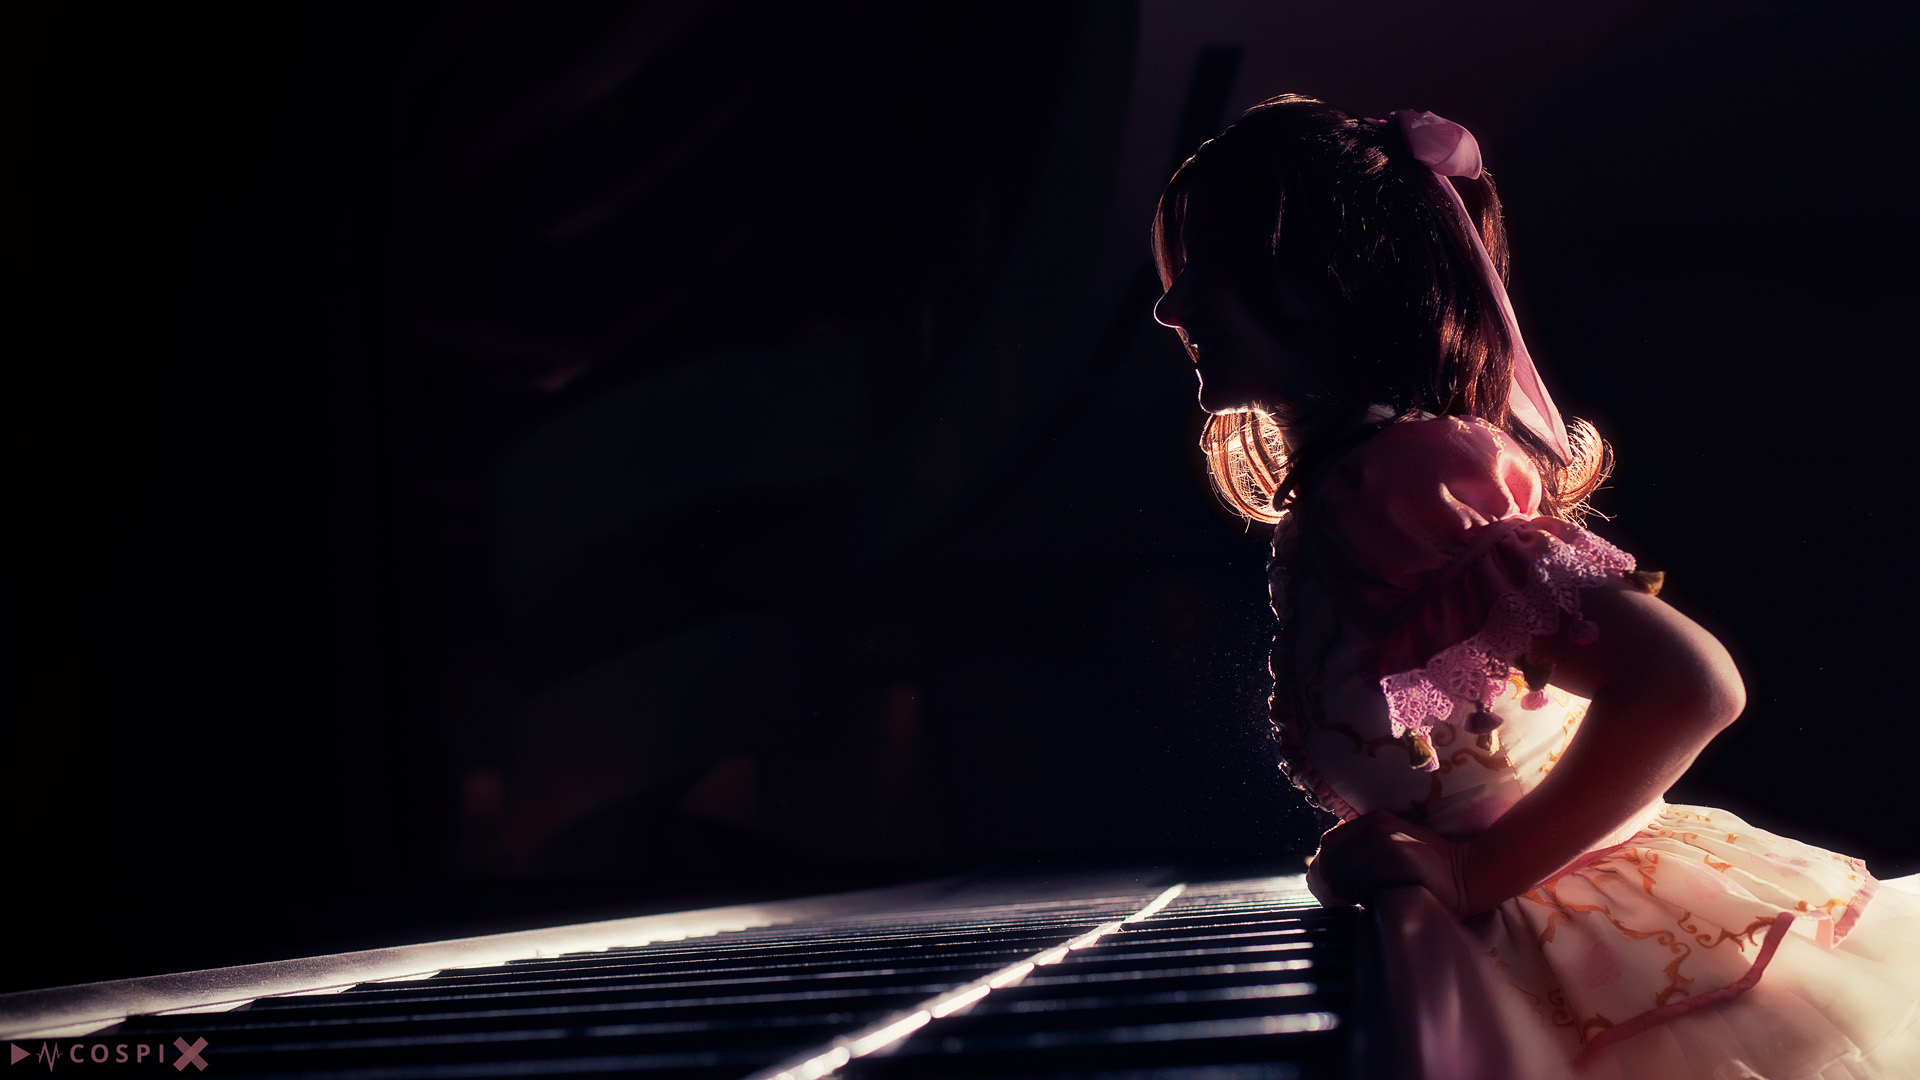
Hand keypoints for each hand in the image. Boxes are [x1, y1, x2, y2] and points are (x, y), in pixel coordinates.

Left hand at [1305, 811, 1476, 917]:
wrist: (1469, 876)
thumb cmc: (1429, 870)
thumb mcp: (1393, 850)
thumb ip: (1362, 852)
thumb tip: (1328, 873)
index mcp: (1373, 821)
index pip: (1329, 845)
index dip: (1327, 871)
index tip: (1339, 891)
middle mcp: (1378, 827)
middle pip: (1332, 860)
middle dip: (1337, 885)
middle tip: (1355, 900)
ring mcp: (1388, 840)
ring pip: (1346, 872)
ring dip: (1353, 892)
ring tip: (1373, 899)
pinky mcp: (1398, 858)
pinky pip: (1365, 879)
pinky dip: (1368, 893)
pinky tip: (1383, 899)